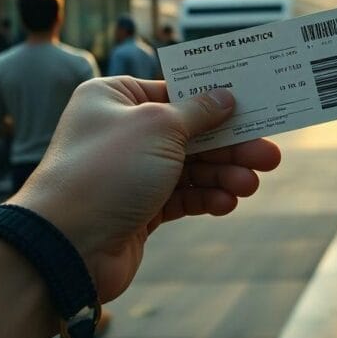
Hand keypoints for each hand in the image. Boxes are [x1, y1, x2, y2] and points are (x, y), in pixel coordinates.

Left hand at [8, 77, 280, 302]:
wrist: (66, 245)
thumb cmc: (105, 172)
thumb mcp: (160, 126)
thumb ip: (199, 111)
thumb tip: (226, 96)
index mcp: (115, 98)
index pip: (176, 92)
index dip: (217, 100)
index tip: (254, 106)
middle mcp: (121, 131)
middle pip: (191, 132)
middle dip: (231, 145)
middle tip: (270, 155)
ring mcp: (130, 172)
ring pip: (191, 167)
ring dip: (223, 174)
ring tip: (250, 185)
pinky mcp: (138, 209)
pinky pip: (182, 196)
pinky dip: (206, 197)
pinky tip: (227, 202)